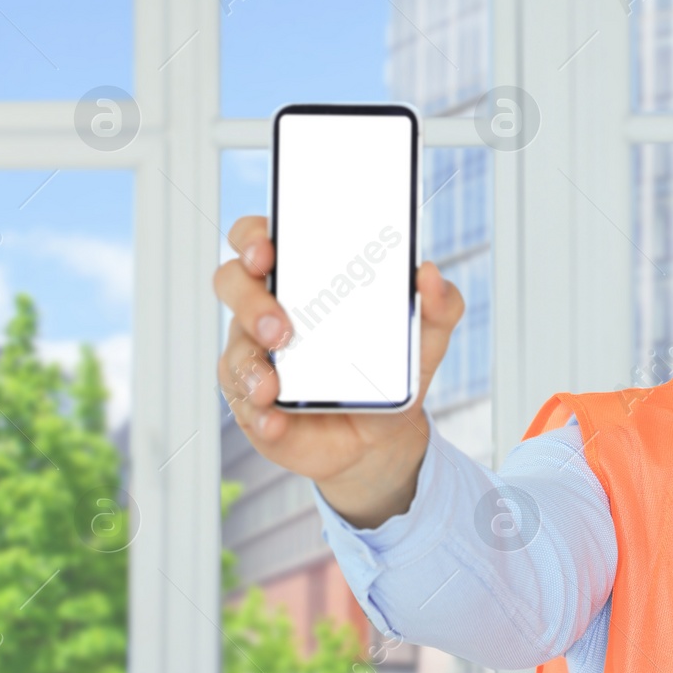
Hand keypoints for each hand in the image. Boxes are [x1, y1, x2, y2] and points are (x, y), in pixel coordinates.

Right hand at [213, 215, 464, 527]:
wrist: (382, 435)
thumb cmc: (392, 368)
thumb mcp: (425, 336)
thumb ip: (439, 304)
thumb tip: (430, 273)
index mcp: (304, 279)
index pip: (261, 240)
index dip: (252, 237)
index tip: (266, 250)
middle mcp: (270, 310)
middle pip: (233, 284)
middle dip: (249, 301)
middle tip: (282, 329)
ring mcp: (256, 356)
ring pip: (234, 349)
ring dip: (250, 365)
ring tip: (274, 386)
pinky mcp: (253, 402)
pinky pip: (242, 404)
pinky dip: (259, 413)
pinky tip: (276, 421)